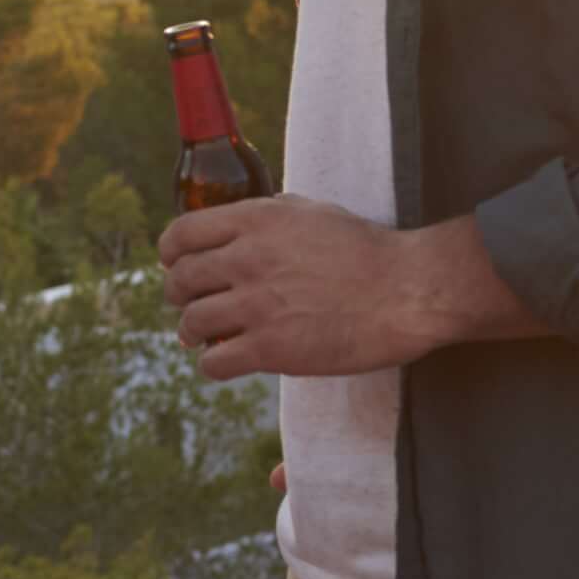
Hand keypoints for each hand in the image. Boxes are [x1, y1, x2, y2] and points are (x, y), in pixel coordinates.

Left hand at [159, 195, 532, 377]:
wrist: (408, 290)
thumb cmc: (367, 251)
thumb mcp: (312, 212)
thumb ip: (267, 216)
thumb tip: (236, 226)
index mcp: (255, 221)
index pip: (180, 235)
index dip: (171, 255)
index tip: (176, 267)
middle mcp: (248, 258)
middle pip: (179, 282)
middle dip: (180, 297)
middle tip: (191, 306)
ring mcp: (257, 304)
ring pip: (190, 324)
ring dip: (194, 334)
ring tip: (207, 339)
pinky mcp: (271, 348)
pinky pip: (214, 363)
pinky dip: (213, 365)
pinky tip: (228, 361)